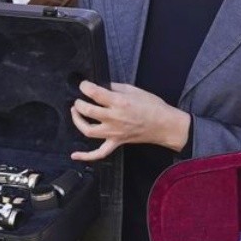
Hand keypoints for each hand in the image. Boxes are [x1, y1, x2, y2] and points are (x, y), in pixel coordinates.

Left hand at [70, 81, 190, 161]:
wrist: (165, 125)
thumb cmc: (153, 107)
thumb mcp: (134, 90)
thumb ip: (115, 88)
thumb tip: (102, 86)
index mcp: (119, 103)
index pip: (95, 93)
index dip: (85, 87)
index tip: (84, 85)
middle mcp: (114, 118)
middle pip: (87, 111)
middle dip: (79, 103)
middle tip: (80, 99)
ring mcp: (114, 132)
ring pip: (88, 130)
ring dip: (77, 121)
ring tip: (76, 112)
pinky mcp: (116, 142)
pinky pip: (99, 153)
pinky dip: (86, 156)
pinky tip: (75, 155)